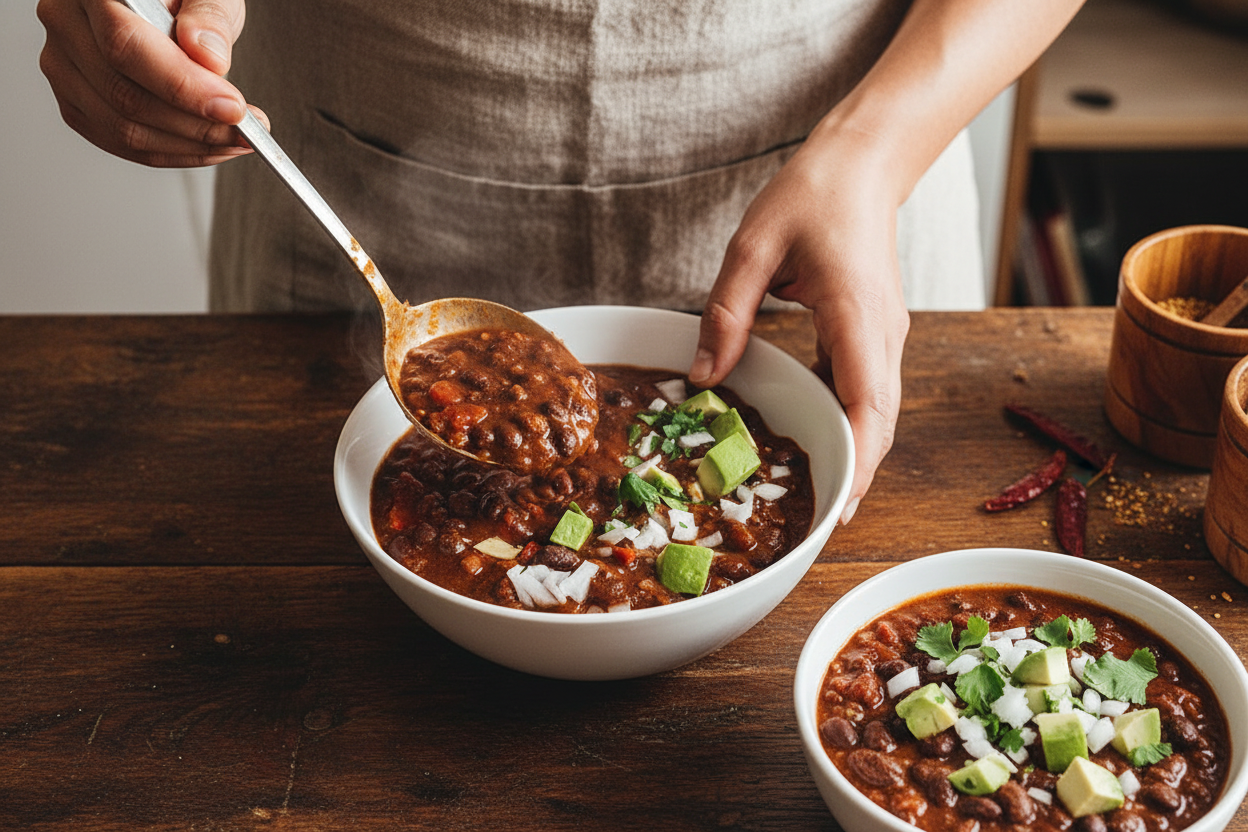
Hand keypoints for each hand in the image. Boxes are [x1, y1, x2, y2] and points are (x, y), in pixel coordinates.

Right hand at [37, 0, 266, 166]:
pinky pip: (122, 144)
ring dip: (190, 146)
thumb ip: (209, 17)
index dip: (183, 87)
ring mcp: (65, 68)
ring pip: (123, 129)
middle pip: (125, 96)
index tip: (232, 108)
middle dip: (197, 124)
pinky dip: (173, 152)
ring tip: (236, 139)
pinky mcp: (77, 102)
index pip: (126, 47)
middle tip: (245, 128)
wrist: (159, 1)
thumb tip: (208, 56)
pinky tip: (208, 146)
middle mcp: (67, 26)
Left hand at [688, 134, 909, 525]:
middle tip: (819, 525)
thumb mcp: (752, 247)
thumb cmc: (811, 194)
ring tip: (817, 499)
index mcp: (856, 313)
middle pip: (880, 422)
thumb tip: (705, 379)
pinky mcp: (875, 336)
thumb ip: (725, 314)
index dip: (858, 461)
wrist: (862, 164)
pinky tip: (816, 443)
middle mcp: (883, 335)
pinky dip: (848, 425)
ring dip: (854, 455)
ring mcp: (885, 337)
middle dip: (856, 476)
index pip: (869, 403)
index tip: (838, 508)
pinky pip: (866, 392)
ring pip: (877, 412)